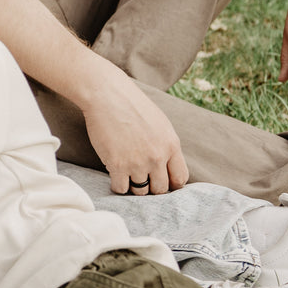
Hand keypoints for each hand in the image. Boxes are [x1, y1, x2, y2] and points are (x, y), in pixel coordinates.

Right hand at [81, 73, 188, 194]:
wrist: (107, 95)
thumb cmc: (131, 105)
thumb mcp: (160, 123)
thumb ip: (166, 145)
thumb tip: (167, 165)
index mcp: (171, 145)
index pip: (180, 178)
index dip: (171, 183)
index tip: (160, 180)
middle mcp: (157, 157)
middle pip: (160, 189)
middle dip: (151, 186)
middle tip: (141, 178)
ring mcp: (137, 163)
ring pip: (140, 191)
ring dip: (133, 186)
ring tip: (126, 174)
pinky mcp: (117, 165)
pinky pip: (120, 189)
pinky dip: (117, 185)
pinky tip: (114, 174)